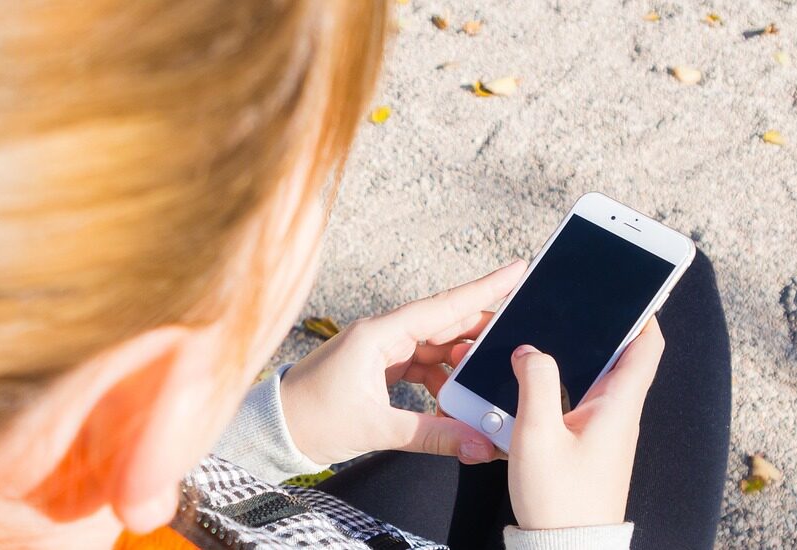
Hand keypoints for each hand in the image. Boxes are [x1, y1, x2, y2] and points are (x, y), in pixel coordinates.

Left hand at [280, 261, 526, 465]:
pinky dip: (443, 380)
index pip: (443, 306)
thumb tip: (480, 444)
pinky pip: (423, 366)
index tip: (517, 270)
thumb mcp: (376, 429)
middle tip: (522, 330)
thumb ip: (432, 435)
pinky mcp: (379, 368)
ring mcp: (381, 350)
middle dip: (484, 328)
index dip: (485, 289)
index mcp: (379, 334)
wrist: (274, 431)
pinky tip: (458, 398)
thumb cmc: (312, 420)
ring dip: (463, 362)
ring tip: (493, 375)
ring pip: (436, 347)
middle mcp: (383, 334)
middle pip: (445, 323)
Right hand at [507, 317, 664, 529]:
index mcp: (618, 405)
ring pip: (599, 378)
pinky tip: (537, 381)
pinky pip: (584, 400)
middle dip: (601, 327)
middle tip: (576, 304)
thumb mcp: (537, 435)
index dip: (642, 312)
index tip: (626, 288)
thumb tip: (530, 350)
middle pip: (621, 356)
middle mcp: (620, 414)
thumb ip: (536, 383)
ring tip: (548, 334)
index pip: (647, 346)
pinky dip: (566, 382)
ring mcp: (607, 430)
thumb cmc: (558, 499)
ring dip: (579, 355)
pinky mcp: (591, 444)